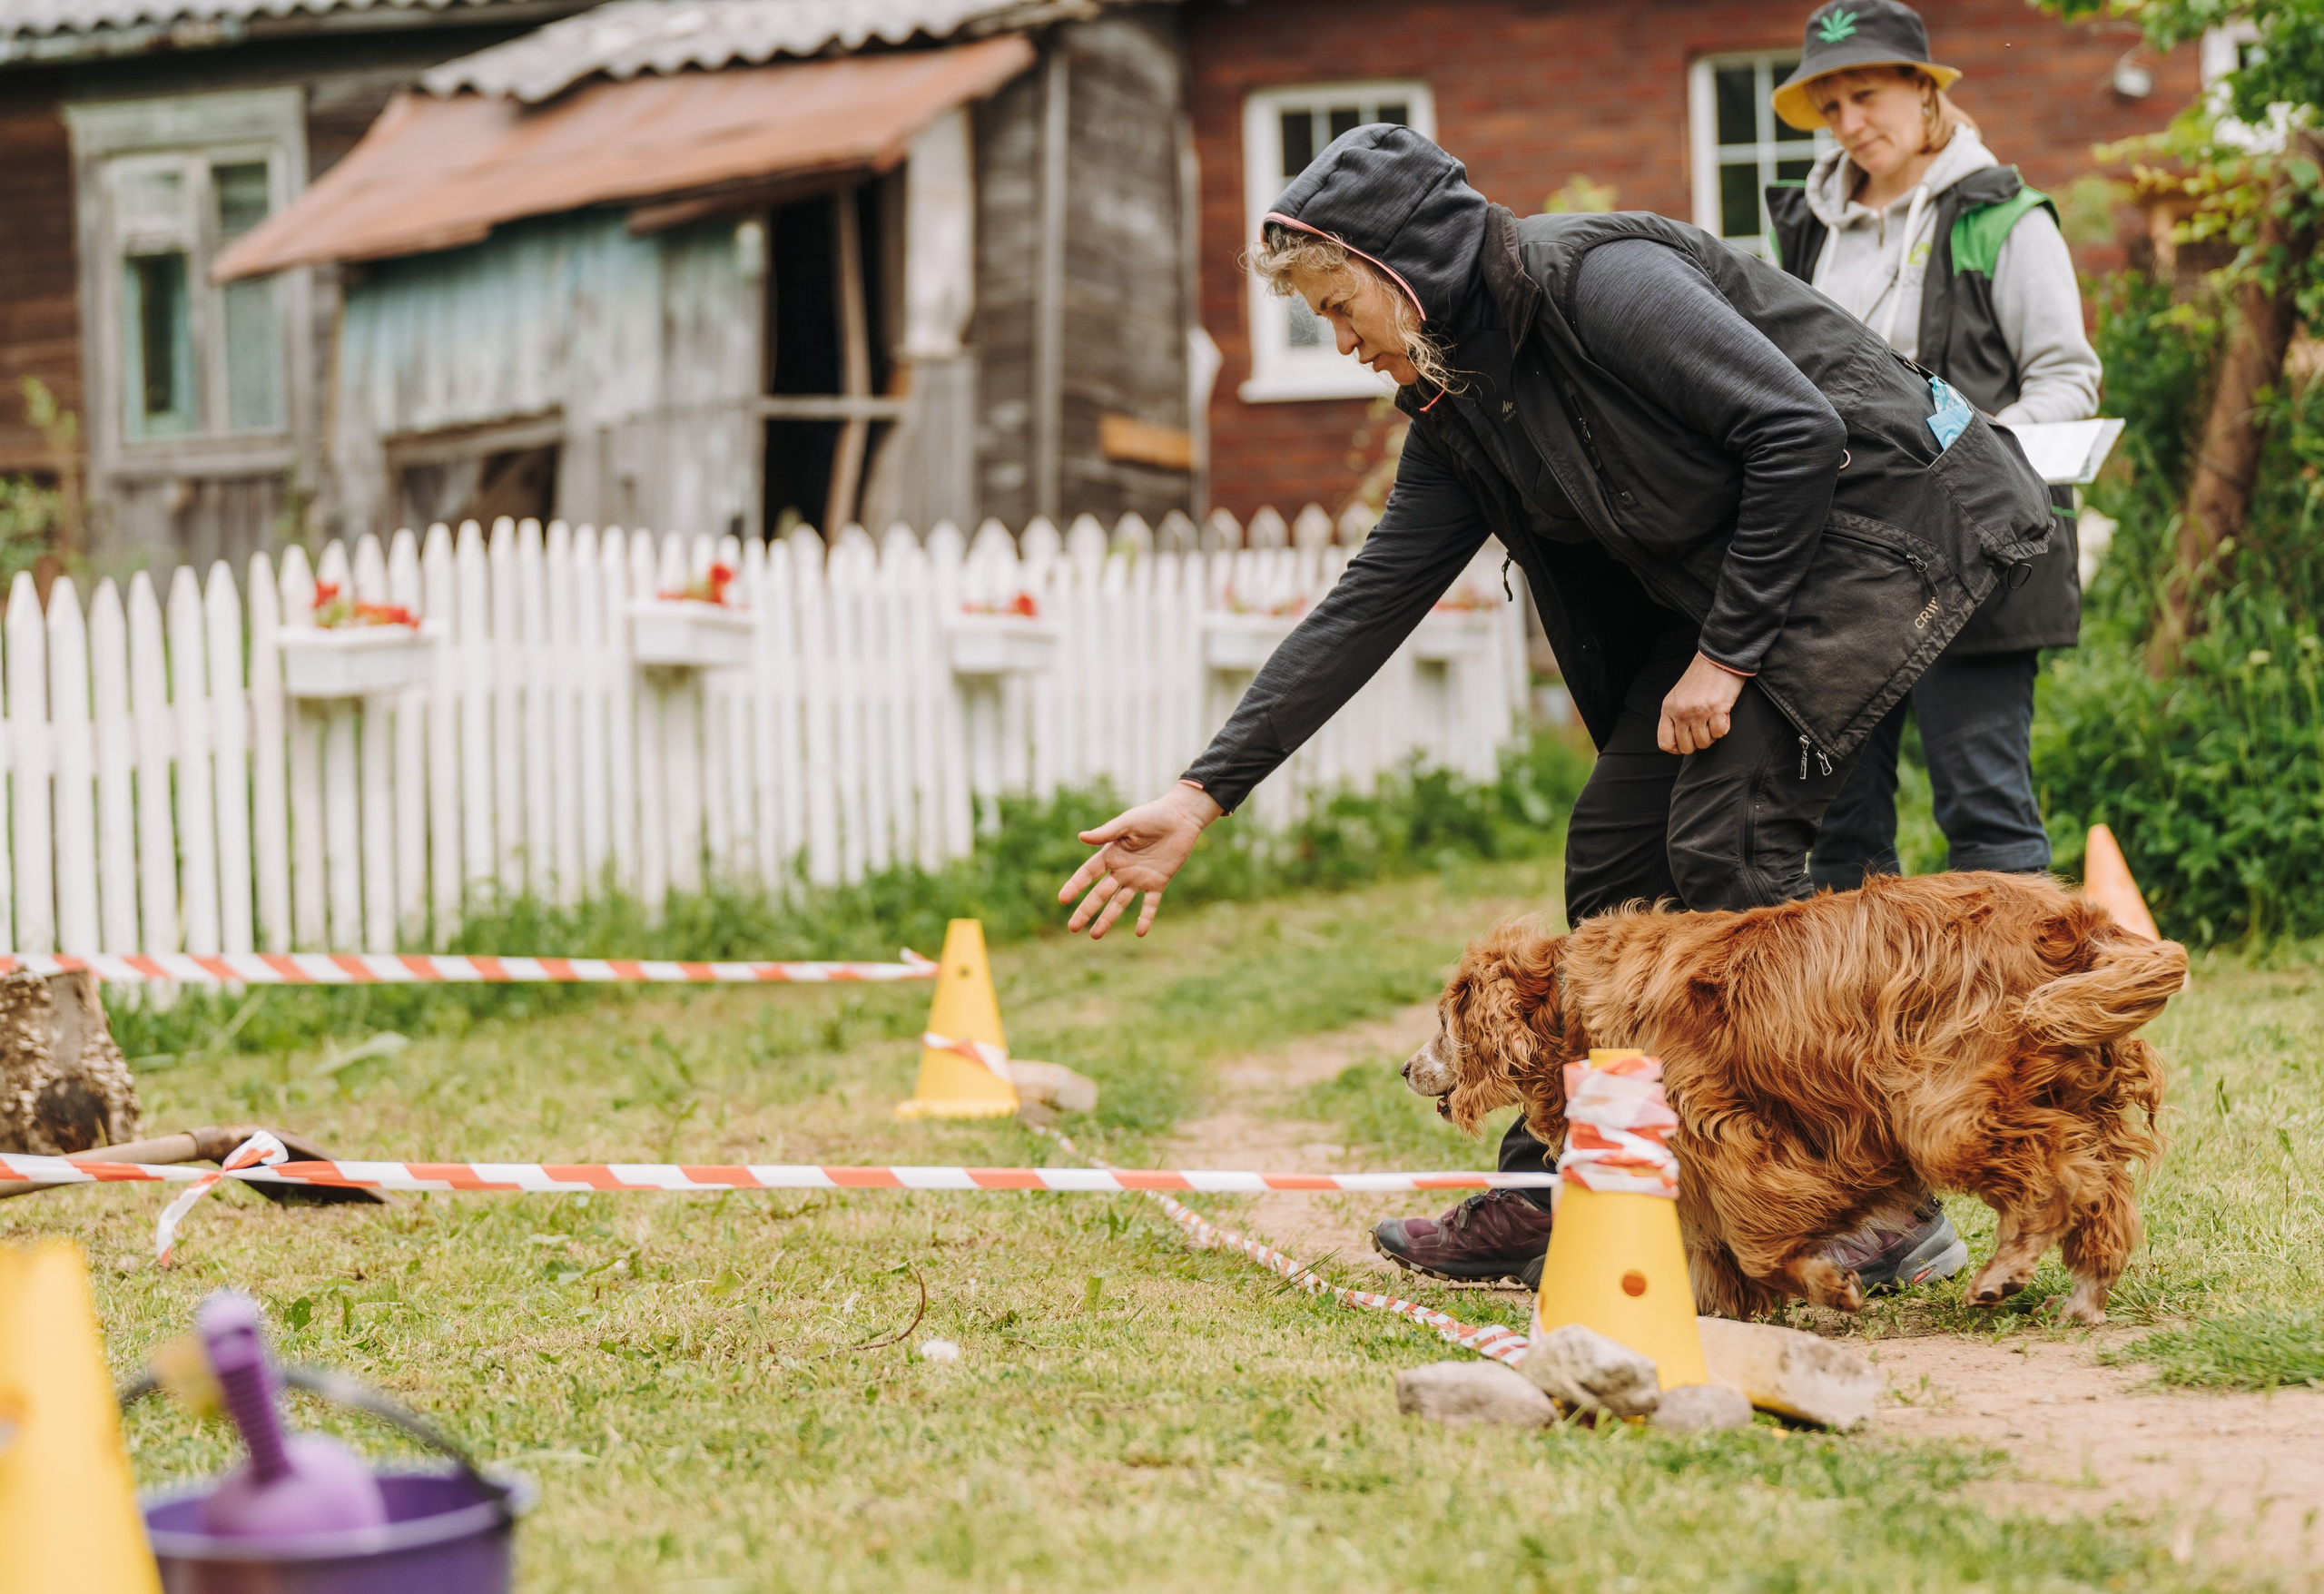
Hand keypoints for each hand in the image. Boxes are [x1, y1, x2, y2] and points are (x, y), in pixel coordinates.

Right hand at [1058, 782, 1223, 938]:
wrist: (1181, 817)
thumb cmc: (1152, 815)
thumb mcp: (1128, 823)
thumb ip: (1107, 832)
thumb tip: (1081, 837)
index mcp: (1111, 854)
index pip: (1088, 874)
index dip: (1075, 886)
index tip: (1062, 899)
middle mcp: (1122, 870)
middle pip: (1099, 894)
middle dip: (1086, 911)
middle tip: (1072, 927)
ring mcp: (1139, 878)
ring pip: (1120, 903)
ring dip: (1107, 919)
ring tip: (1095, 935)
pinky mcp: (1158, 882)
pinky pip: (1150, 904)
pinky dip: (1145, 918)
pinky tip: (1140, 933)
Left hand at [1658, 653, 1747, 754]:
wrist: (1718, 658)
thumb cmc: (1700, 679)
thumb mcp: (1678, 696)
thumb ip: (1675, 716)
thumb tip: (1678, 741)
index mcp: (1668, 708)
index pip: (1665, 742)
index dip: (1676, 748)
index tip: (1687, 743)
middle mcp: (1681, 712)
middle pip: (1686, 747)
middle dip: (1697, 743)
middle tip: (1704, 729)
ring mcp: (1698, 711)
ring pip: (1704, 742)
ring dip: (1712, 735)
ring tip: (1713, 719)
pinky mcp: (1716, 709)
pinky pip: (1720, 733)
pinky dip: (1723, 727)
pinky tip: (1722, 714)